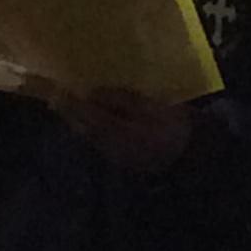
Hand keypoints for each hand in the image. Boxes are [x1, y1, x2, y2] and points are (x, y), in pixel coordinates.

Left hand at [51, 90, 194, 174]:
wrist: (194, 154)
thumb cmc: (175, 125)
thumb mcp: (150, 106)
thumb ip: (121, 99)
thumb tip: (93, 92)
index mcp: (117, 131)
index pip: (86, 116)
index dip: (70, 103)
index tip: (57, 90)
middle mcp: (110, 146)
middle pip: (83, 129)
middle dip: (69, 113)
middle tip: (56, 98)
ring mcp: (116, 155)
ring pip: (90, 137)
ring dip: (79, 122)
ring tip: (71, 106)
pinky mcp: (124, 159)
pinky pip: (100, 142)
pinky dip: (92, 130)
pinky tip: (93, 121)